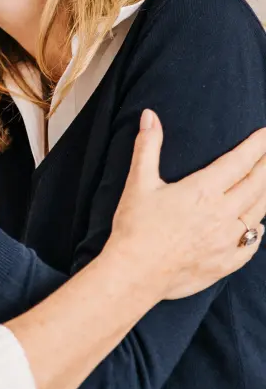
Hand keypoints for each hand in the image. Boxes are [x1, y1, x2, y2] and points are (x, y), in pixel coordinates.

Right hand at [106, 110, 265, 299]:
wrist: (136, 273)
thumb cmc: (135, 227)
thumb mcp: (139, 183)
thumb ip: (148, 146)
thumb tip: (149, 115)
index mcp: (203, 191)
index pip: (240, 162)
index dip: (257, 146)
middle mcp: (222, 214)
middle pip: (258, 184)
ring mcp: (228, 240)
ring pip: (259, 212)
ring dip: (265, 193)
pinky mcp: (226, 262)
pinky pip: (253, 243)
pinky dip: (258, 229)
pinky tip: (257, 223)